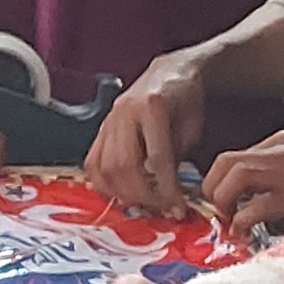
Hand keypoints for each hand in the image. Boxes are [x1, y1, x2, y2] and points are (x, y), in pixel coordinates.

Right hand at [83, 50, 211, 215]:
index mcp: (151, 107)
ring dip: (123, 193)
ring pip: (104, 167)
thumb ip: (177, 158)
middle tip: (160, 209)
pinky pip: (92, 162)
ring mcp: (108, 120)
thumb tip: (168, 194)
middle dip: (142, 195)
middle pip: (124, 166)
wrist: (169, 74)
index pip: (157, 159)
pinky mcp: (100, 129)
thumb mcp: (191, 128)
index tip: (177, 207)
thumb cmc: (185, 100)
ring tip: (142, 203)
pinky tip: (119, 193)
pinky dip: (103, 183)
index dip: (167, 189)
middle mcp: (124, 113)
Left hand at [200, 132, 283, 234]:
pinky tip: (245, 232)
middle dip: (214, 187)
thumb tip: (254, 193)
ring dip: (223, 201)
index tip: (223, 200)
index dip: (222, 180)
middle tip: (220, 211)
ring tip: (229, 221)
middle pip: (226, 161)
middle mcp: (282, 151)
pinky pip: (252, 208)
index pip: (238, 155)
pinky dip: (241, 221)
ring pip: (233, 176)